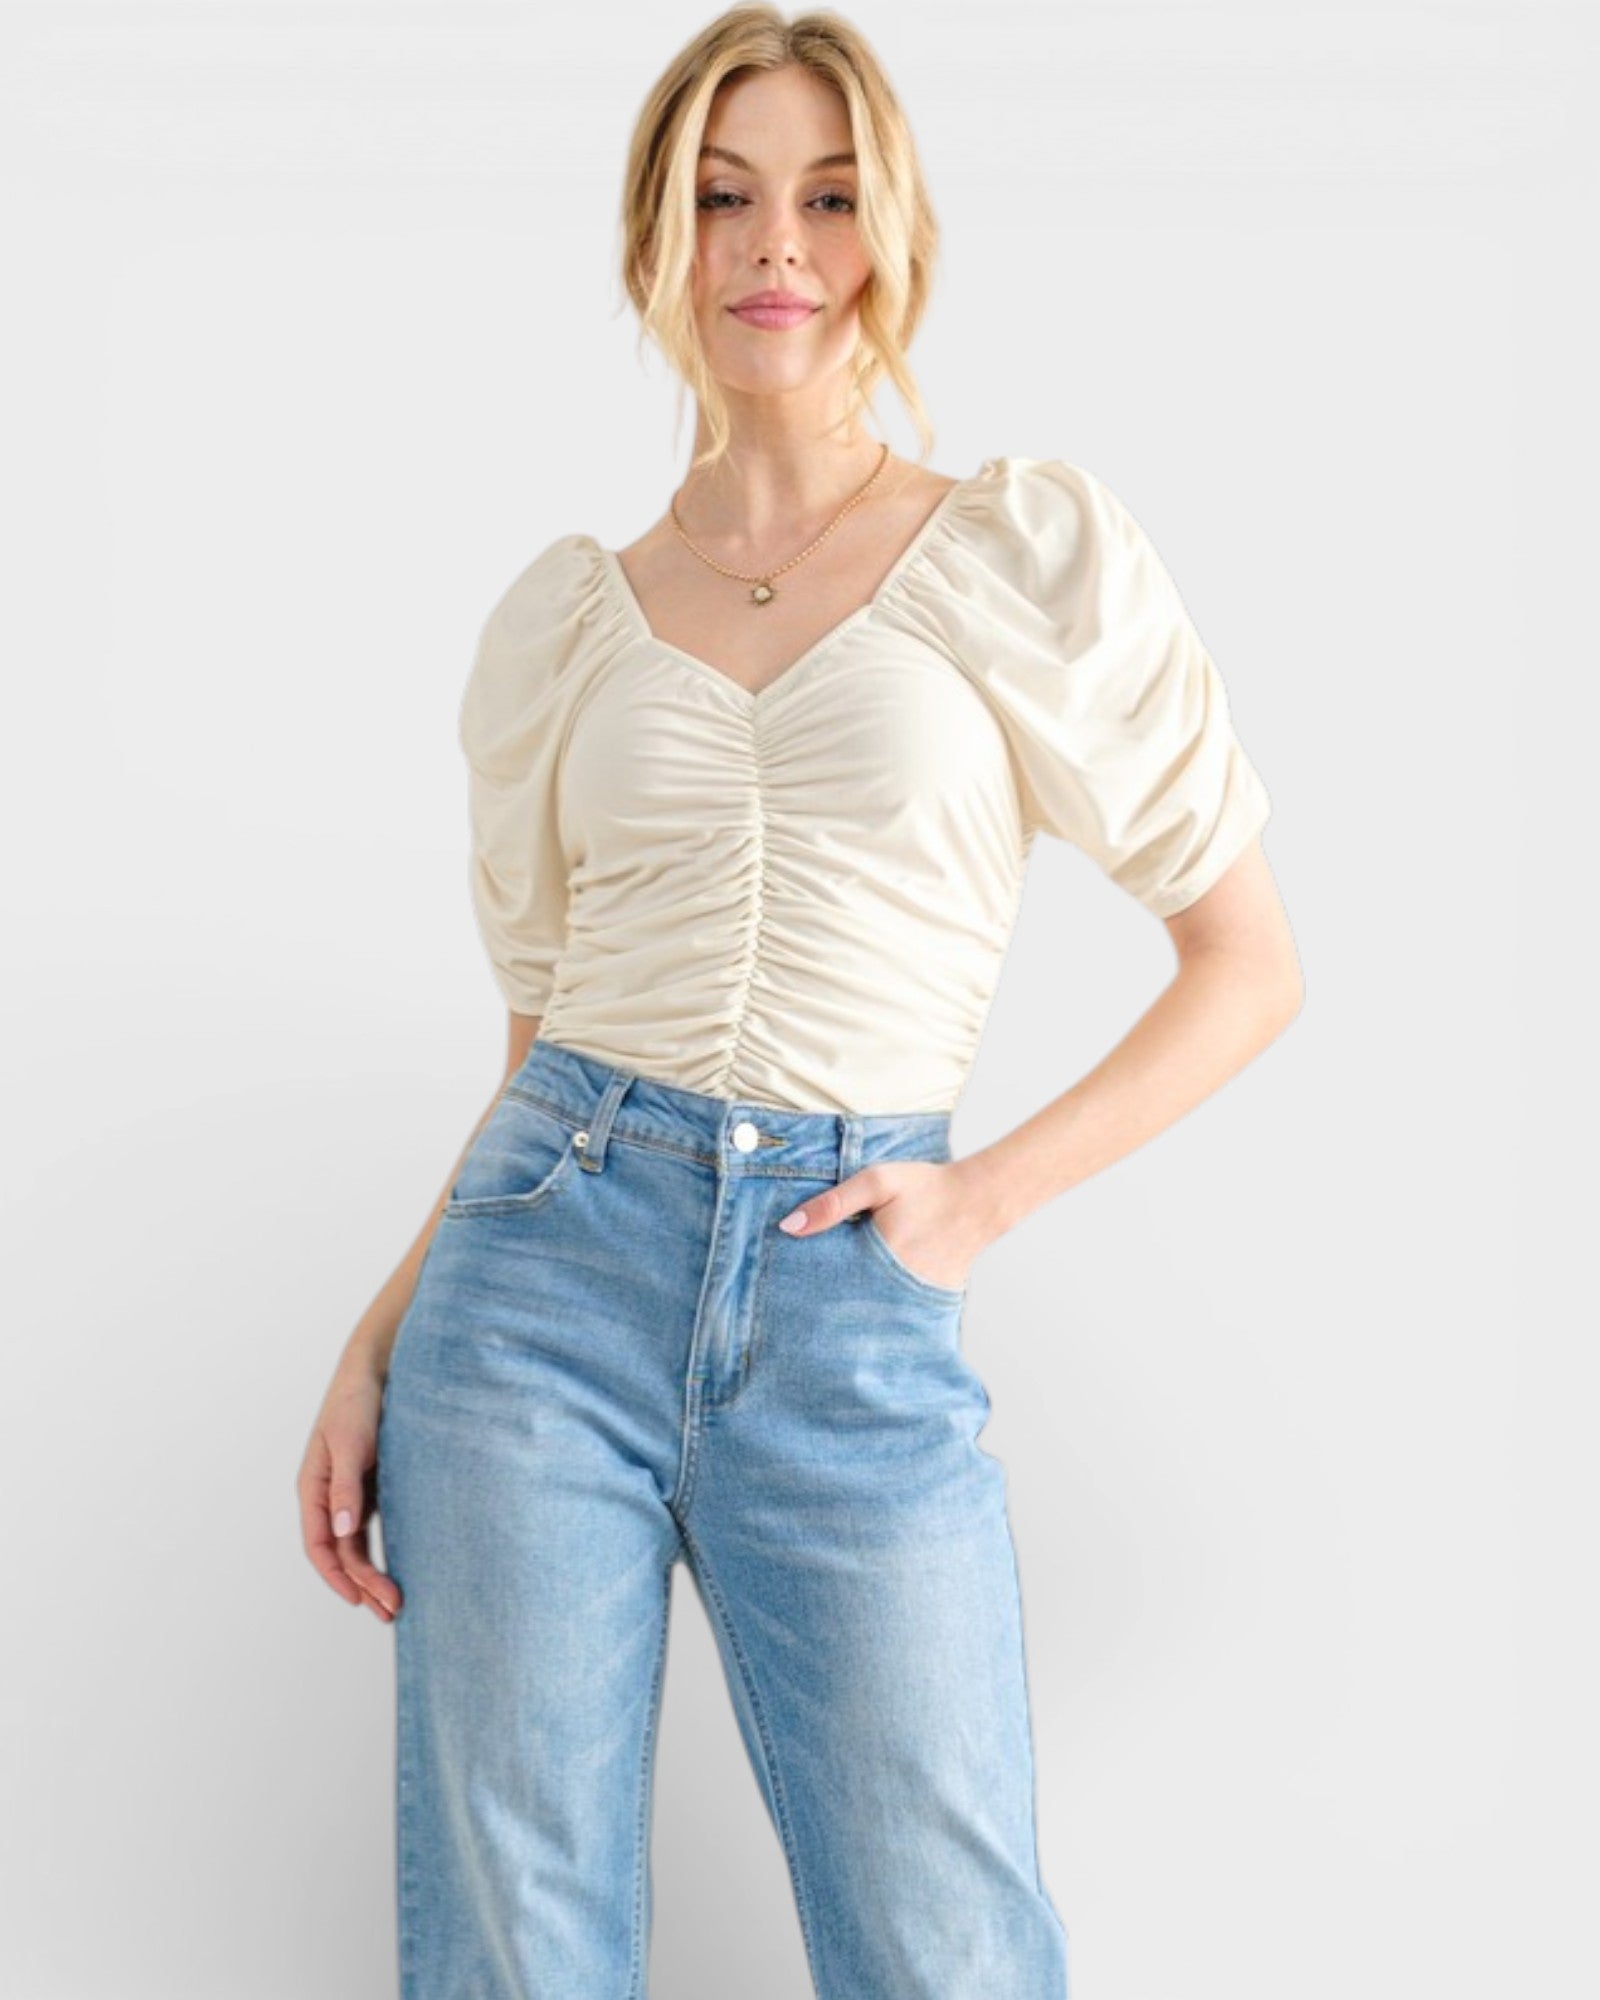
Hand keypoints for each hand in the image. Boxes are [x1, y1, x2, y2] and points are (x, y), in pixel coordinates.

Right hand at [296, 1352, 403, 1622]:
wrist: (377, 1370)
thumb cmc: (357, 1403)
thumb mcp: (351, 1443)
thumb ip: (346, 1487)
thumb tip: (343, 1531)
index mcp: (313, 1488)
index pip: (320, 1546)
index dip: (337, 1577)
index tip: (359, 1600)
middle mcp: (328, 1497)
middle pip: (341, 1553)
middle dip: (362, 1584)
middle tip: (391, 1611)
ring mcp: (349, 1494)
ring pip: (357, 1546)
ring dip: (373, 1575)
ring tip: (396, 1603)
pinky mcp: (371, 1487)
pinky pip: (372, 1530)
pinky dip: (383, 1552)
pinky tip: (401, 1569)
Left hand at [776, 1158, 989, 1294]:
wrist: (978, 1200)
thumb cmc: (925, 1188)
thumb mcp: (877, 1183)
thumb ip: (833, 1204)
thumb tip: (789, 1227)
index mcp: (875, 1259)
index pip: (828, 1286)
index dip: (807, 1289)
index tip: (787, 1292)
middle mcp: (894, 1286)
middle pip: (848, 1307)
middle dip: (827, 1308)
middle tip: (802, 1310)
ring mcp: (915, 1299)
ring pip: (872, 1314)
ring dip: (854, 1312)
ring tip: (831, 1316)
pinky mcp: (931, 1303)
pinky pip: (898, 1312)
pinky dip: (883, 1310)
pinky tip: (870, 1305)